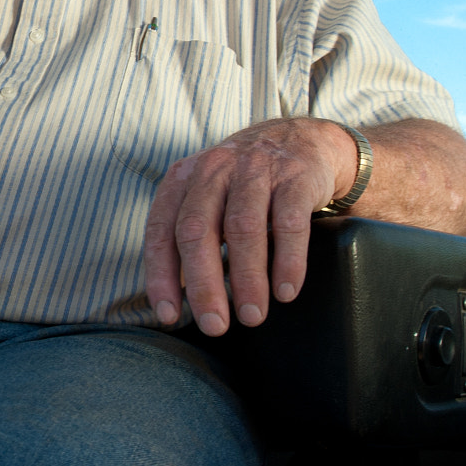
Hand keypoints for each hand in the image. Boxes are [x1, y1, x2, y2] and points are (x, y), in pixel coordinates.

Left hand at [141, 117, 357, 334]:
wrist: (304, 139)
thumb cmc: (245, 183)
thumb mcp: (208, 195)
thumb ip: (189, 237)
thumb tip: (175, 300)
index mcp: (184, 178)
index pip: (161, 230)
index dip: (162, 275)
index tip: (169, 315)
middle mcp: (214, 169)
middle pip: (198, 231)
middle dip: (204, 285)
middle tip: (214, 326)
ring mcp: (256, 170)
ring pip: (243, 228)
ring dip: (247, 279)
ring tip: (252, 317)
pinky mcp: (296, 177)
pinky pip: (290, 223)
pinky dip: (288, 261)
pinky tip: (286, 291)